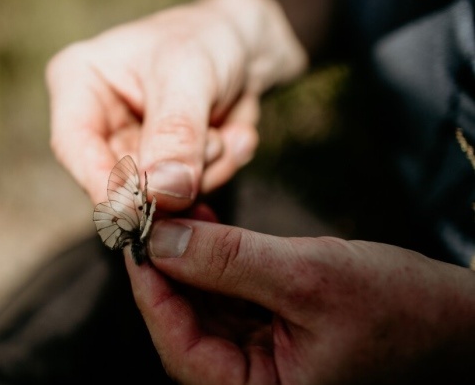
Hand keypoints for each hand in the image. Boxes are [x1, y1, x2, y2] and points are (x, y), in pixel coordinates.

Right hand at [47, 0, 306, 210]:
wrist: (247, 43)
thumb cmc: (208, 37)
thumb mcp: (190, 74)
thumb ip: (175, 133)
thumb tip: (161, 193)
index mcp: (78, 82)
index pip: (74, 145)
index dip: (102, 185)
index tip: (137, 216)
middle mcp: (96, 121)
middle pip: (118, 180)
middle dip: (174, 174)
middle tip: (215, 143)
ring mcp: (129, 148)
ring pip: (158, 195)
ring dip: (206, 170)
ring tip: (227, 130)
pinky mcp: (161, 169)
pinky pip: (187, 195)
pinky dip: (219, 170)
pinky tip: (234, 136)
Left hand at [126, 220, 474, 383]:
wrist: (459, 320)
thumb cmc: (402, 312)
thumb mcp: (309, 278)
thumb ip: (229, 262)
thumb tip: (159, 239)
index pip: (180, 348)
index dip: (150, 289)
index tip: (134, 236)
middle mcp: (252, 384)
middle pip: (185, 325)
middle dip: (167, 266)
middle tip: (149, 213)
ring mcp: (261, 360)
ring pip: (203, 307)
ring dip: (188, 257)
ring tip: (175, 209)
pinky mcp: (271, 333)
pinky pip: (228, 297)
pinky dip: (214, 259)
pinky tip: (203, 222)